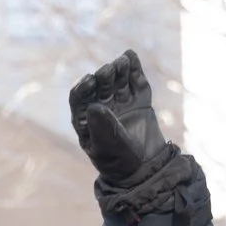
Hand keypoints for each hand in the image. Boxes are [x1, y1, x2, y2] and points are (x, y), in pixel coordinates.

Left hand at [68, 50, 166, 185]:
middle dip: (104, 76)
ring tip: (122, 61)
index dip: (83, 87)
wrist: (146, 169)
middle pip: (100, 85)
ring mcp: (121, 103)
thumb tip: (94, 106)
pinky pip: (135, 82)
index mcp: (86, 120)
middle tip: (110, 70)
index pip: (79, 98)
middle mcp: (102, 108)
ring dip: (118, 69)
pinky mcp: (139, 101)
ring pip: (117, 81)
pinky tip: (131, 56)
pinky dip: (133, 69)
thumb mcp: (108, 147)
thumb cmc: (120, 162)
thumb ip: (101, 127)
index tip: (90, 80)